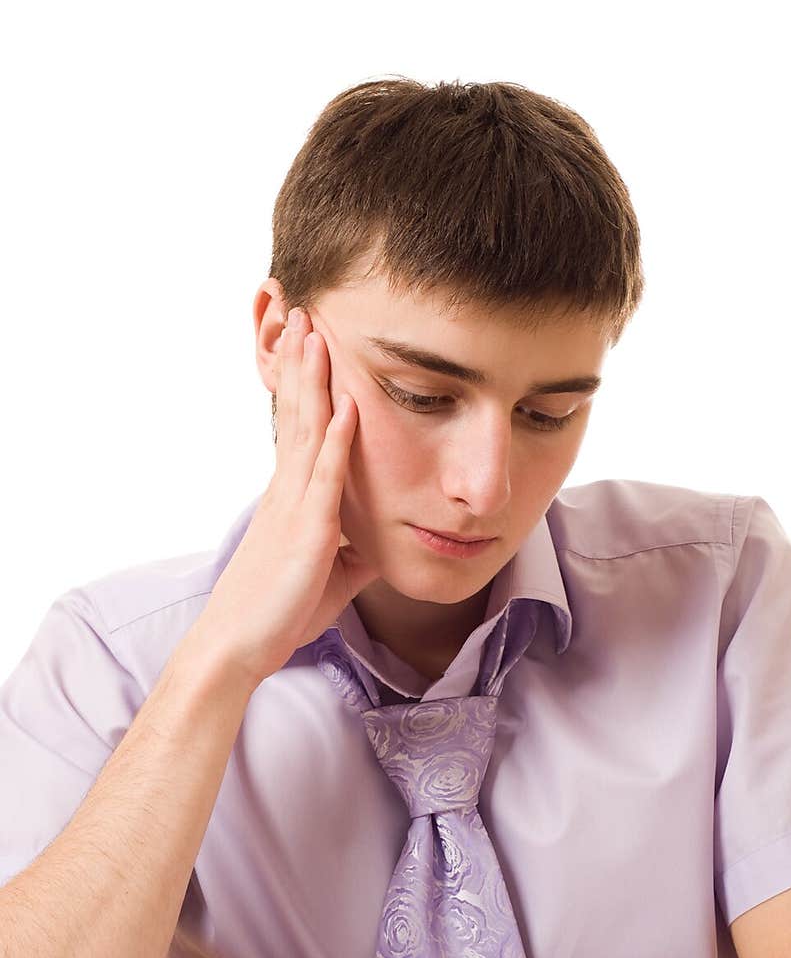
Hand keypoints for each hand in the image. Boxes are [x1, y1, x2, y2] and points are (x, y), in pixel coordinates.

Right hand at [183, 307, 380, 689]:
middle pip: (297, 412)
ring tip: (316, 332)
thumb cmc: (278, 611)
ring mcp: (295, 506)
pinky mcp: (306, 531)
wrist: (239, 646)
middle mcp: (288, 490)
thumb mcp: (329, 573)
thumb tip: (383, 542)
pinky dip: (339, 439)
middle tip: (305, 311)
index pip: (300, 425)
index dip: (304, 382)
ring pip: (307, 430)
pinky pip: (324, 477)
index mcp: (290, 496)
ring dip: (314, 380)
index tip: (310, 341)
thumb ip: (355, 549)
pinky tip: (351, 406)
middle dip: (303, 361)